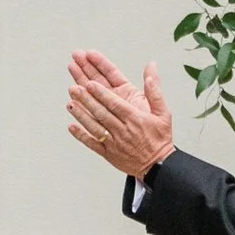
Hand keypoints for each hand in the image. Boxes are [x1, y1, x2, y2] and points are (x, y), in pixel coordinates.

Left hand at [66, 49, 173, 179]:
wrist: (158, 166)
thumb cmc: (160, 138)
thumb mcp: (163, 114)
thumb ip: (154, 91)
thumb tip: (151, 69)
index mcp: (135, 119)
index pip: (115, 104)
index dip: (101, 94)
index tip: (90, 83)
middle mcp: (123, 130)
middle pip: (101, 113)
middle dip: (86, 100)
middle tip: (73, 88)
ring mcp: (114, 142)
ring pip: (94, 127)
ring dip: (81, 115)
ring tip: (70, 103)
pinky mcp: (108, 153)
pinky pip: (92, 144)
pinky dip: (81, 136)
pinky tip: (71, 126)